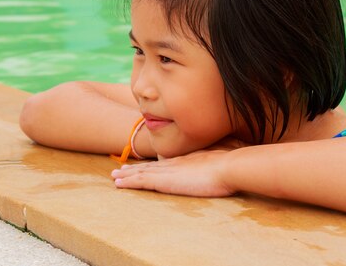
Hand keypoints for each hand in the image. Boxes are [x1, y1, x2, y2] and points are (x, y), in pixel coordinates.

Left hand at [111, 150, 235, 196]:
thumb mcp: (222, 164)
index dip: (152, 165)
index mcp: (187, 161)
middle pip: (150, 166)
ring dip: (127, 175)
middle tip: (120, 170)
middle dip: (134, 169)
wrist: (228, 166)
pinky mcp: (164, 180)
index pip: (165, 164)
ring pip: (142, 173)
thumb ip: (217, 165)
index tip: (142, 165)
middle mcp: (174, 163)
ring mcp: (169, 171)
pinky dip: (129, 182)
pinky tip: (119, 184)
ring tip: (114, 177)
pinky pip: (141, 181)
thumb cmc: (230, 167)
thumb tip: (224, 167)